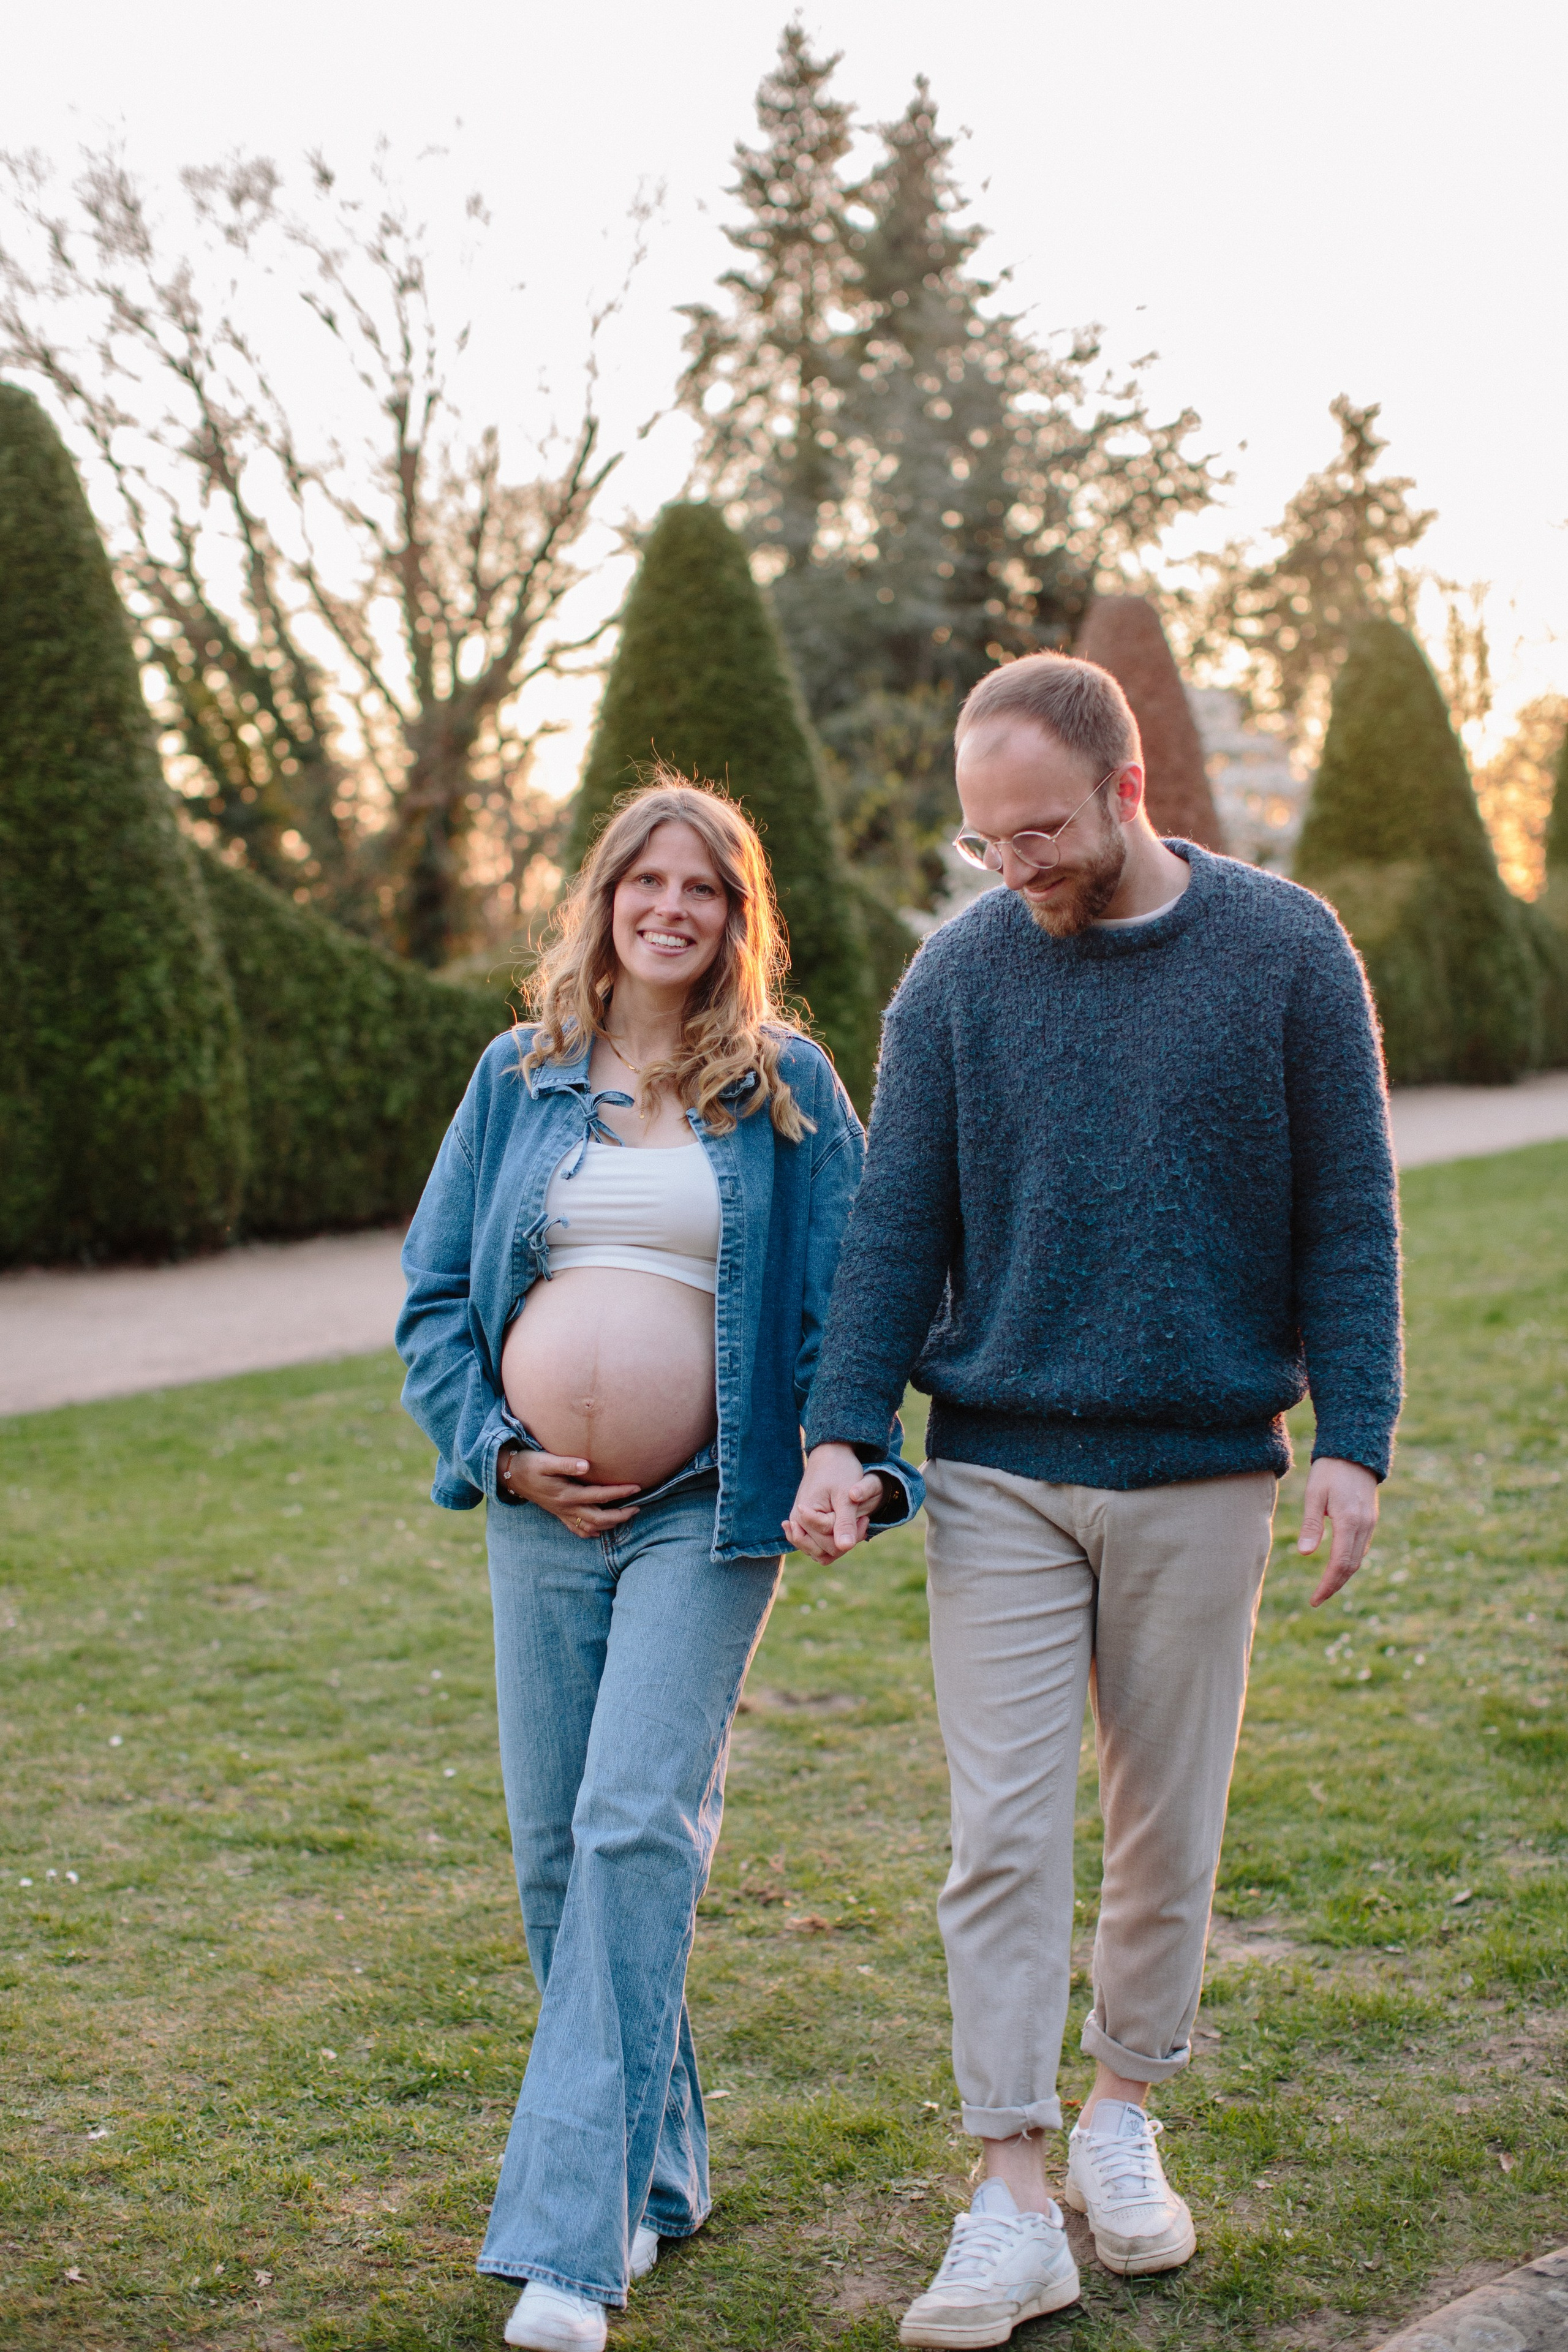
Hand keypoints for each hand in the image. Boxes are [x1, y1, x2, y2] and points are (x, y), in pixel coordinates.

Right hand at [499, 1445, 640, 1538]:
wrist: (510, 1476)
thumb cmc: (529, 1465)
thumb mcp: (545, 1461)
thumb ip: (566, 1464)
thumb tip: (587, 1465)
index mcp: (567, 1494)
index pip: (600, 1495)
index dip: (620, 1492)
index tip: (637, 1487)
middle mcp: (567, 1507)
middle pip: (600, 1518)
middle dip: (621, 1515)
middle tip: (637, 1508)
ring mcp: (562, 1513)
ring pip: (591, 1527)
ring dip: (610, 1524)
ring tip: (625, 1516)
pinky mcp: (559, 1514)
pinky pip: (578, 1530)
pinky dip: (592, 1532)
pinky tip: (600, 1529)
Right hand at [783, 1442, 885, 1562]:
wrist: (830, 1454)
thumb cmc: (840, 1471)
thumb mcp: (846, 1497)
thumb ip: (844, 1523)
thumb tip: (845, 1548)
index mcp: (803, 1516)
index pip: (831, 1544)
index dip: (853, 1534)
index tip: (865, 1516)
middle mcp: (796, 1523)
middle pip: (824, 1551)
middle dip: (846, 1540)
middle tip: (862, 1519)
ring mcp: (798, 1524)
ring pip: (819, 1552)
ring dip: (839, 1543)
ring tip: (852, 1522)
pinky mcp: (804, 1523)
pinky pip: (815, 1545)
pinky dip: (831, 1541)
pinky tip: (843, 1526)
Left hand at [1298, 1456, 1379, 1606]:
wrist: (1354, 1451)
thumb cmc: (1329, 1470)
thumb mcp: (1314, 1494)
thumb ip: (1310, 1524)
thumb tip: (1304, 1554)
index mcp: (1349, 1521)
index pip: (1340, 1563)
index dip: (1328, 1584)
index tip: (1315, 1599)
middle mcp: (1364, 1526)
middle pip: (1351, 1566)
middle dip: (1334, 1585)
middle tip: (1317, 1599)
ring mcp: (1370, 1523)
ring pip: (1358, 1558)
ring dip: (1343, 1575)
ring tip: (1324, 1587)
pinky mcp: (1370, 1519)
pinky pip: (1361, 1547)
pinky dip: (1349, 1561)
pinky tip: (1337, 1566)